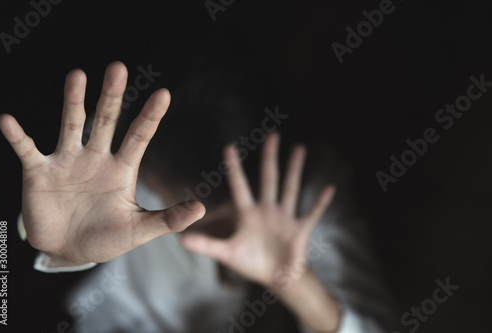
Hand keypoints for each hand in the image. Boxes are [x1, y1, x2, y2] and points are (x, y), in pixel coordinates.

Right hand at [0, 62, 204, 263]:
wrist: (69, 251)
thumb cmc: (107, 238)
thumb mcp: (139, 230)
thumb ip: (168, 219)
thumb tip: (201, 209)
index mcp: (122, 169)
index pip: (139, 136)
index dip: (150, 116)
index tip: (164, 94)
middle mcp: (95, 158)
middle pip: (106, 121)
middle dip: (112, 96)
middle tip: (119, 68)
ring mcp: (67, 162)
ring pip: (71, 125)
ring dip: (73, 102)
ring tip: (77, 75)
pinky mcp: (40, 173)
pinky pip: (28, 151)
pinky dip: (18, 137)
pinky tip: (9, 121)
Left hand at [181, 132, 334, 288]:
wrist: (275, 276)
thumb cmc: (251, 262)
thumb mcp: (227, 254)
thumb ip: (207, 245)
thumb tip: (180, 240)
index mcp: (247, 214)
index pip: (239, 186)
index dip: (234, 168)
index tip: (228, 146)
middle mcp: (266, 210)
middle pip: (268, 179)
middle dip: (269, 158)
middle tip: (272, 135)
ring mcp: (284, 218)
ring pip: (290, 189)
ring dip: (295, 170)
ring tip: (299, 148)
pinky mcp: (300, 229)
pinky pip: (311, 213)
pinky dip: (320, 202)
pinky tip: (329, 188)